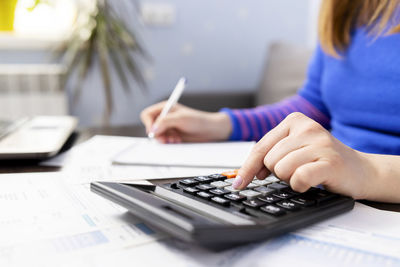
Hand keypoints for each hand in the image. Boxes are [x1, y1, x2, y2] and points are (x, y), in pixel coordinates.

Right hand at [140, 101, 231, 142]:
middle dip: (158, 134)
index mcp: (165, 107)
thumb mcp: (181, 119)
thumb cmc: (198, 120)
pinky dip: (169, 142)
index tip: (154, 131)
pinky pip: (164, 141)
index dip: (149, 123)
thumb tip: (153, 129)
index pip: (147, 114)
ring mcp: (168, 126)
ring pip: (157, 135)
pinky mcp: (172, 135)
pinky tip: (177, 141)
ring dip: (164, 139)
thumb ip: (165, 122)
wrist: (210, 130)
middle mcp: (165, 117)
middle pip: (151, 126)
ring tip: (175, 139)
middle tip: (166, 138)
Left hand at [233, 112, 373, 198]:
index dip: (248, 168)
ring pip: (281, 170)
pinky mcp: (330, 161)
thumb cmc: (322, 161)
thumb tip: (244, 174)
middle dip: (279, 173)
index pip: (260, 147)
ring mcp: (320, 143)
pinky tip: (312, 181)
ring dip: (291, 179)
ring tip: (307, 173)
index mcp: (294, 121)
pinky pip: (299, 178)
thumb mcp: (294, 150)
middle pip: (269, 161)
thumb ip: (270, 155)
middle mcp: (307, 127)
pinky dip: (301, 185)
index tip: (239, 183)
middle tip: (298, 170)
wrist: (361, 170)